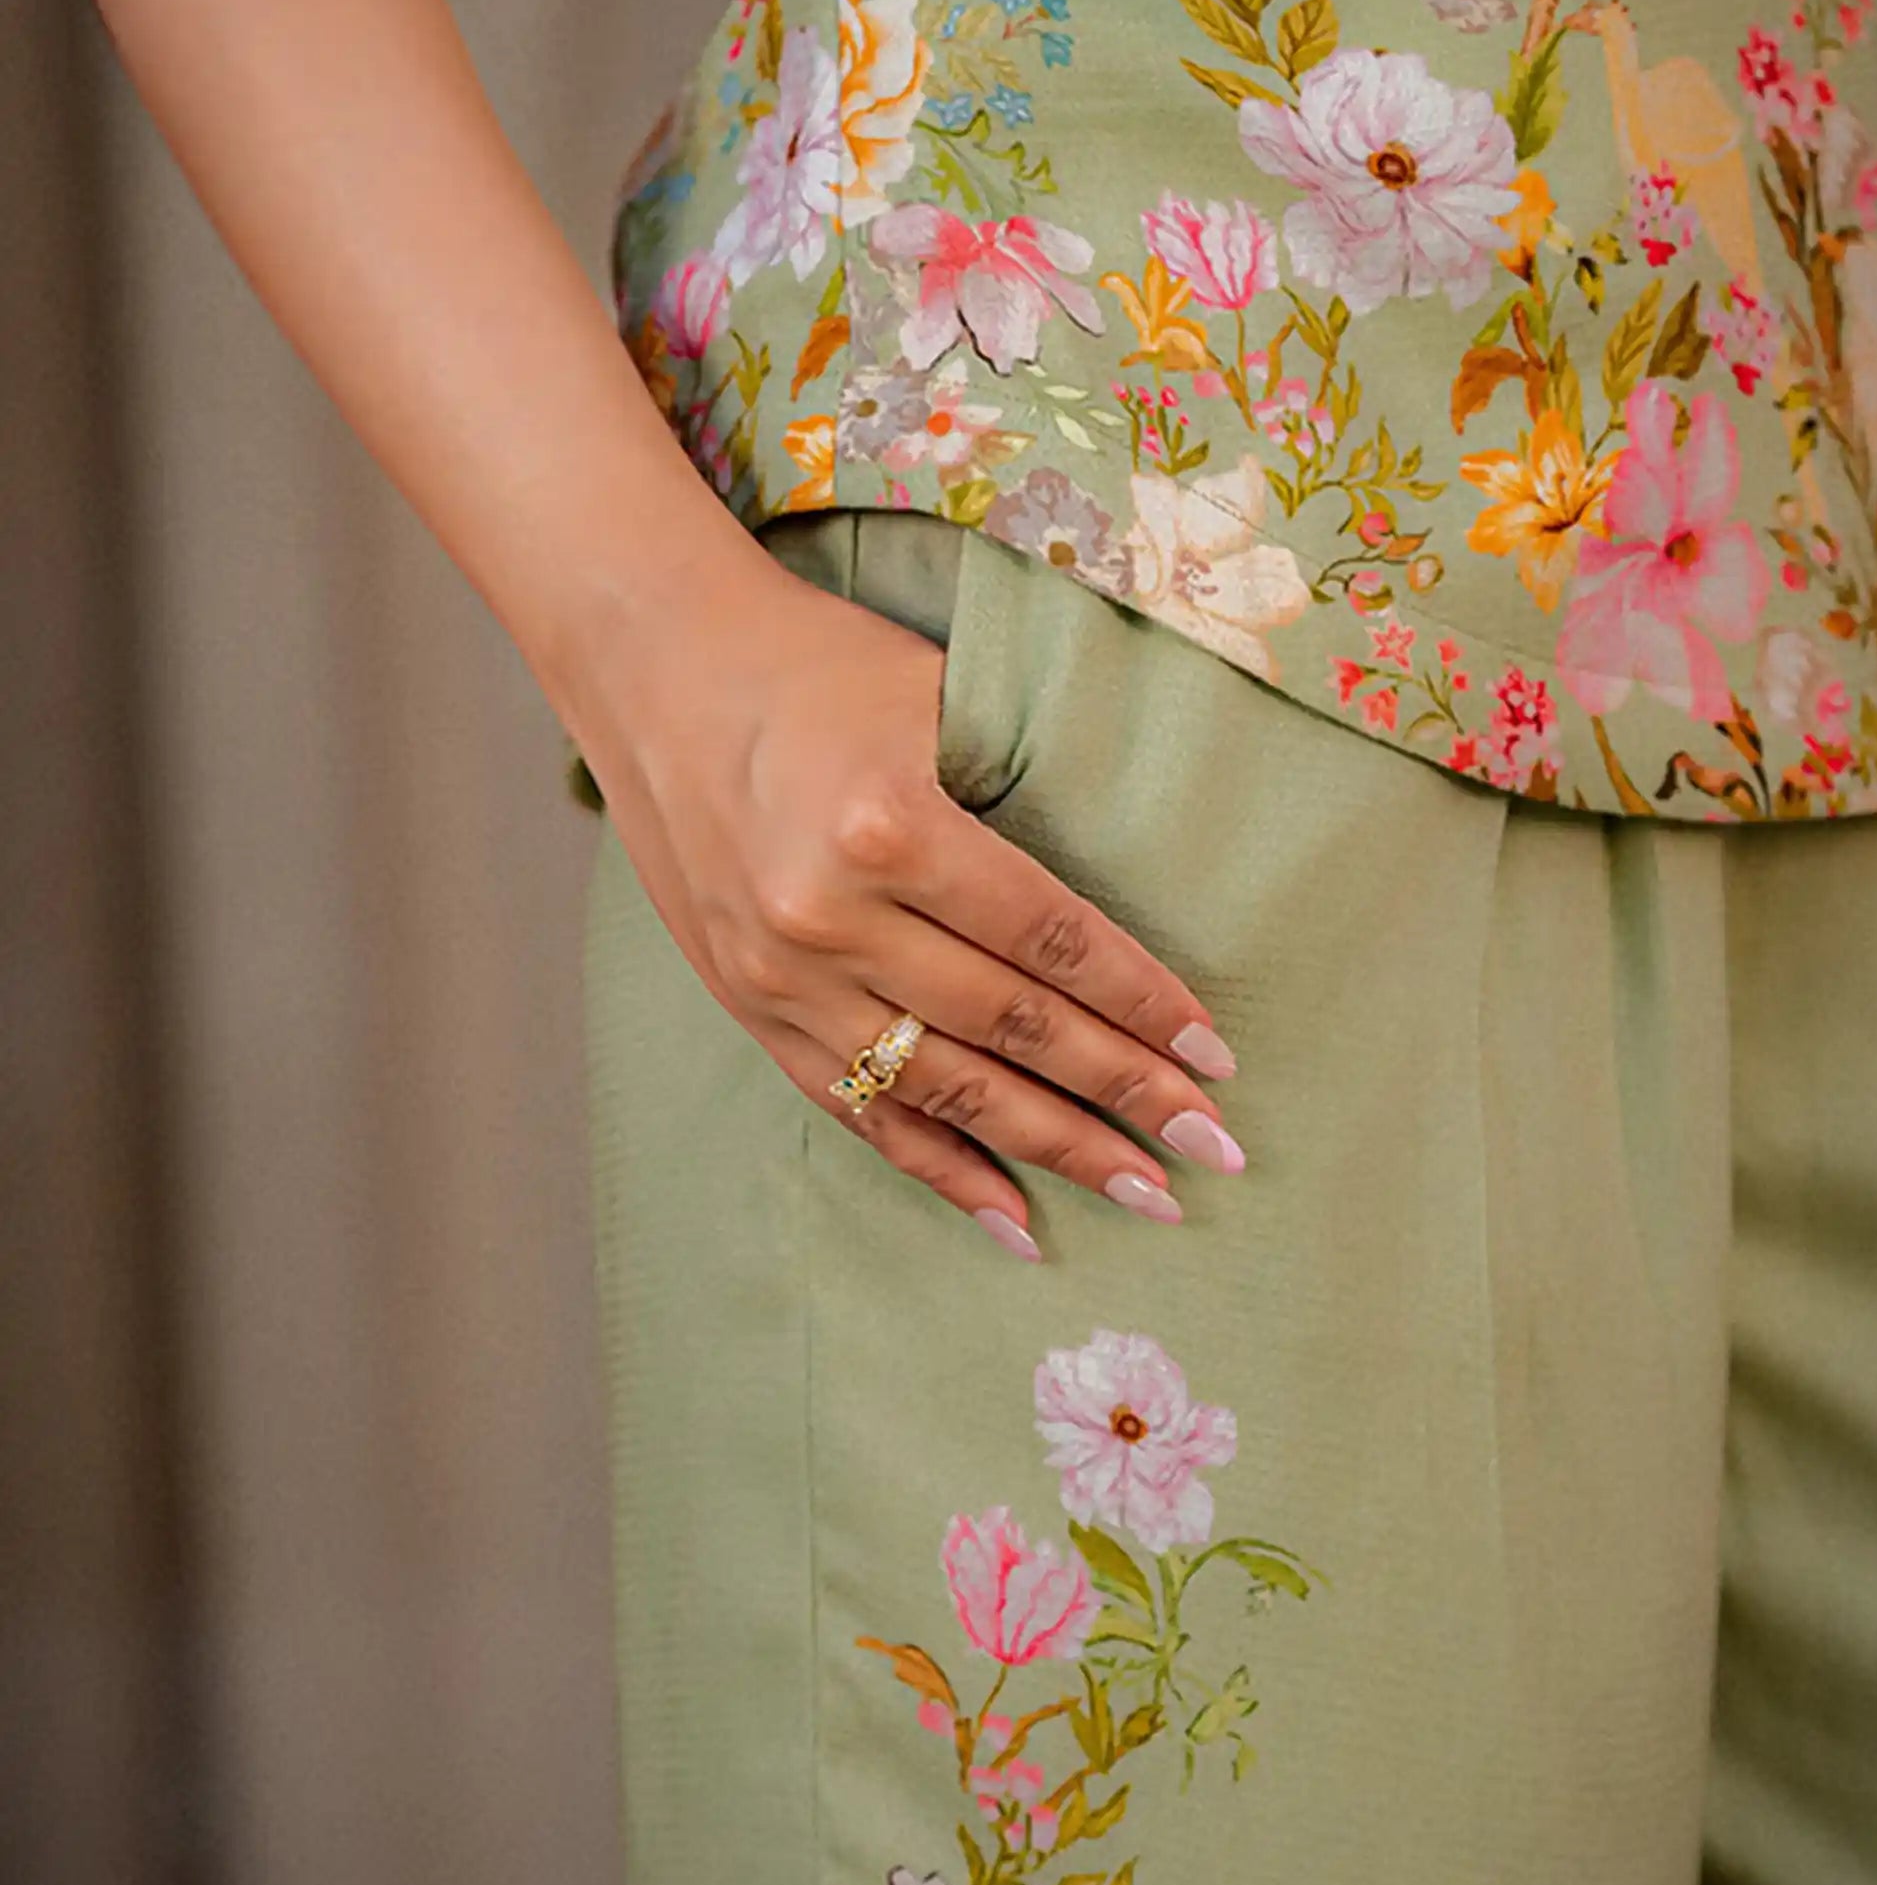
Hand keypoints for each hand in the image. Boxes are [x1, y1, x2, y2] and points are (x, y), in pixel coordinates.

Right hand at [566, 542, 1242, 1258]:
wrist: (653, 665)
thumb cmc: (815, 662)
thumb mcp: (937, 692)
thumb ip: (1024, 788)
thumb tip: (1138, 896)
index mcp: (888, 829)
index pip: (1049, 942)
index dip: (1142, 1004)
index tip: (1215, 1058)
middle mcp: (828, 918)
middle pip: (1010, 1028)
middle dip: (1124, 1094)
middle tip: (1213, 1147)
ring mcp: (781, 976)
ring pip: (945, 1089)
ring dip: (1054, 1150)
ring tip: (1146, 1194)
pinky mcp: (751, 1007)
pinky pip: (860, 1112)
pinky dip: (942, 1170)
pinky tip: (1016, 1221)